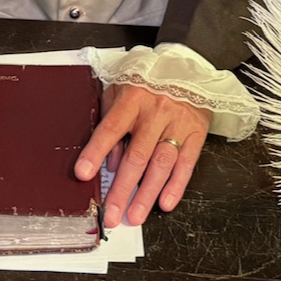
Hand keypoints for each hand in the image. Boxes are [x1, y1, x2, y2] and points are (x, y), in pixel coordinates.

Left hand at [74, 83, 210, 228]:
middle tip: (112, 215)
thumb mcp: (121, 90)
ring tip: (135, 216)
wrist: (189, 65)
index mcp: (132, 99)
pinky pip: (186, 163)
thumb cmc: (148, 82)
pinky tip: (165, 203)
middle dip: (122, 188)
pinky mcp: (196, 132)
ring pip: (161, 163)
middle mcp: (156, 112)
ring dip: (147, 193)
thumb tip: (109, 161)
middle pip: (137, 155)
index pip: (111, 128)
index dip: (96, 151)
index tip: (83, 173)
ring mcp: (178, 123)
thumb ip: (111, 121)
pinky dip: (177, 185)